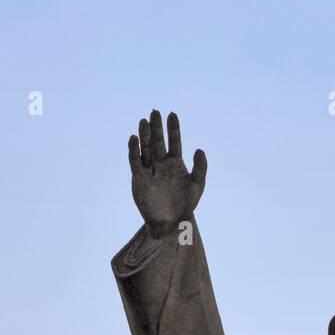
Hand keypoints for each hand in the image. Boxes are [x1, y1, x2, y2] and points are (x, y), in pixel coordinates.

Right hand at [128, 109, 206, 238]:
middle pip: (158, 141)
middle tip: (155, 112)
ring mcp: (149, 170)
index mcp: (175, 164)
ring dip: (144, 135)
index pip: (174, 142)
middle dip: (157, 128)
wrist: (170, 223)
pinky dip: (134, 150)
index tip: (172, 115)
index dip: (173, 129)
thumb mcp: (197, 186)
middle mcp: (161, 163)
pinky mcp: (139, 178)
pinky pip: (135, 161)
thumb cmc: (185, 205)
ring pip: (146, 148)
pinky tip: (134, 138)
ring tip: (144, 121)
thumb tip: (199, 149)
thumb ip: (200, 168)